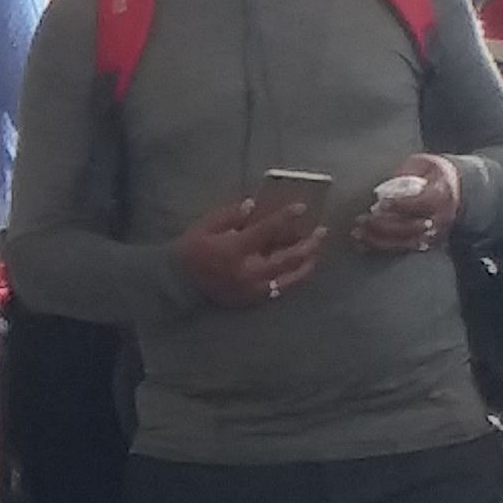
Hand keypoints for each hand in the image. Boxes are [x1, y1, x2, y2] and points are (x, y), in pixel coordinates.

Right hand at [179, 194, 322, 308]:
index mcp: (235, 250)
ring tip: (317, 251)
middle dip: (308, 243)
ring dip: (308, 263)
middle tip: (321, 231)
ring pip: (290, 278)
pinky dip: (295, 278)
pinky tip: (302, 268)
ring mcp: (254, 288)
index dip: (286, 217)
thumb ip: (230, 215)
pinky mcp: (254, 298)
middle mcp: (249, 271)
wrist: (180, 282)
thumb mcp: (205, 227)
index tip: (302, 207)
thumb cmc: (192, 250)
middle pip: (287, 258)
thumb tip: (253, 205)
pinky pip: (281, 289)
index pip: (267, 230)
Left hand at [353, 154, 458, 254]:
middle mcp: (440, 218)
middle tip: (361, 219)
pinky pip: (403, 249)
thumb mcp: (423, 164)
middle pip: (409, 227)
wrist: (459, 188)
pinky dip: (381, 248)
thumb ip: (405, 173)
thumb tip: (383, 189)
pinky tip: (363, 245)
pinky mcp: (426, 243)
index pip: (420, 204)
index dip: (399, 205)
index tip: (380, 204)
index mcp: (441, 195)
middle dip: (382, 225)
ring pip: (404, 242)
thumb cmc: (435, 173)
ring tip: (357, 234)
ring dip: (378, 240)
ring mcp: (434, 233)